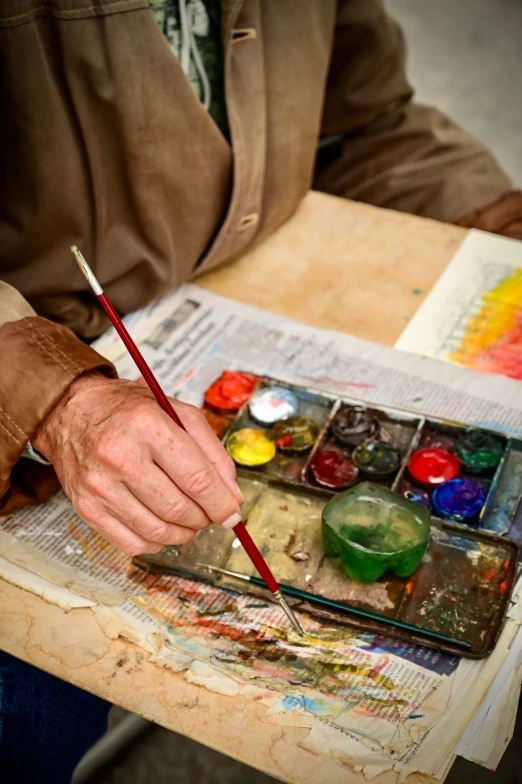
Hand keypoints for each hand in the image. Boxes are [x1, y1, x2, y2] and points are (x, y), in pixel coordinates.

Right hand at [33, 373, 242, 554]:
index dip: (222, 504)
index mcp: (148, 425)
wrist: (71, 411)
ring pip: (158, 530)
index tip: (232, 513)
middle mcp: (120, 456)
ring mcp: (100, 486)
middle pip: (179, 508)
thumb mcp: (177, 413)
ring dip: (184, 532)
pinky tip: (164, 526)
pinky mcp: (86, 508)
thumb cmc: (127, 410)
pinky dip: (158, 541)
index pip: (197, 479)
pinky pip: (133, 543)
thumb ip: (212, 452)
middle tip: (210, 512)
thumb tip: (232, 497)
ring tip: (189, 519)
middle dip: (205, 518)